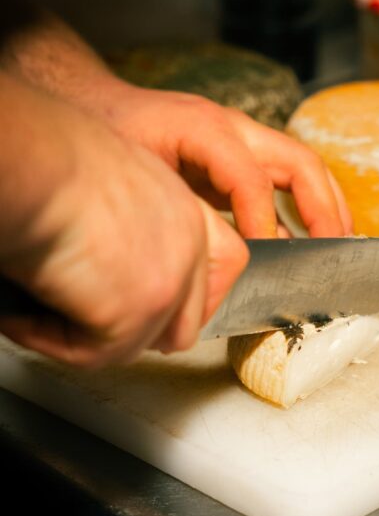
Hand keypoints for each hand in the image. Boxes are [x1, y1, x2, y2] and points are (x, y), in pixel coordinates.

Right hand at [0, 79, 247, 366]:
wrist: (36, 162)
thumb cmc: (49, 161)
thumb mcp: (112, 184)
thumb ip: (133, 226)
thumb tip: (110, 266)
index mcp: (185, 209)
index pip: (219, 268)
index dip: (181, 301)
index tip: (139, 309)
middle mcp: (190, 245)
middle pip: (186, 322)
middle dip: (136, 333)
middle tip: (80, 323)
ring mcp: (171, 281)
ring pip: (140, 344)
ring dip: (89, 339)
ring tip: (39, 309)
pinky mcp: (141, 309)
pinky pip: (95, 354)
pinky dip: (52, 341)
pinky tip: (23, 313)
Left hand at [93, 81, 353, 238]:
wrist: (99, 106)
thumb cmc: (111, 137)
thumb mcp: (135, 172)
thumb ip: (176, 208)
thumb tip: (217, 257)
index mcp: (206, 129)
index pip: (251, 179)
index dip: (262, 222)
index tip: (262, 262)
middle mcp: (234, 129)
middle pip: (300, 162)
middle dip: (323, 209)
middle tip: (333, 252)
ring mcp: (244, 138)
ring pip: (304, 167)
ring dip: (327, 206)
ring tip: (339, 247)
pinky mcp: (243, 155)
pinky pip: (287, 179)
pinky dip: (306, 207)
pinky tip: (308, 243)